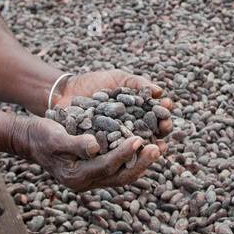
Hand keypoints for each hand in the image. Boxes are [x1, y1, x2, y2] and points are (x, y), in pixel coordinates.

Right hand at [12, 115, 159, 191]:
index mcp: (76, 176)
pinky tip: (145, 146)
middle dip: (141, 162)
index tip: (140, 139)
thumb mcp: (55, 136)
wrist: (29, 139)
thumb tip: (95, 147)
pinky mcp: (95, 169)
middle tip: (159, 148)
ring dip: (141, 162)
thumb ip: (75, 143)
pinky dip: (132, 158)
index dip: (124, 153)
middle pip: (120, 175)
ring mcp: (91, 178)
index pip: (106, 166)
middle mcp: (86, 182)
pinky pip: (118, 167)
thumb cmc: (40, 135)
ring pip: (122, 174)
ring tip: (160, 147)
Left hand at [58, 69, 173, 146]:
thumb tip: (159, 91)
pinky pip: (116, 154)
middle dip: (162, 130)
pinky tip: (131, 151)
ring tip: (155, 144)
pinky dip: (124, 154)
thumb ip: (138, 83)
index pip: (157, 117)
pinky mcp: (103, 151)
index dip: (164, 113)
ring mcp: (117, 142)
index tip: (167, 106)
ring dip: (149, 147)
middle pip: (153, 133)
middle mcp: (131, 130)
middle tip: (166, 126)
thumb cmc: (96, 83)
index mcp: (139, 114)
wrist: (66, 92)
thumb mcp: (118, 79)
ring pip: (138, 147)